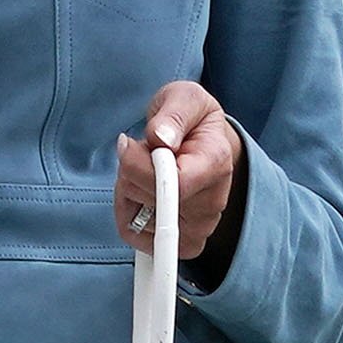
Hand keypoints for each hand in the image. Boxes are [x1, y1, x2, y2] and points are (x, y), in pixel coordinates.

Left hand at [116, 79, 244, 261]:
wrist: (205, 144)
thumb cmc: (193, 120)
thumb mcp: (184, 98)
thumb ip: (173, 115)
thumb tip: (160, 138)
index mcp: (215, 163)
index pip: (174, 186)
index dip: (139, 169)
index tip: (127, 143)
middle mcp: (212, 203)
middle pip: (148, 200)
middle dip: (130, 171)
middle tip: (142, 151)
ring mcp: (199, 229)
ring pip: (137, 220)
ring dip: (128, 192)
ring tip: (145, 171)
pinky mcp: (183, 244)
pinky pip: (134, 235)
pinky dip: (128, 214)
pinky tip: (141, 193)